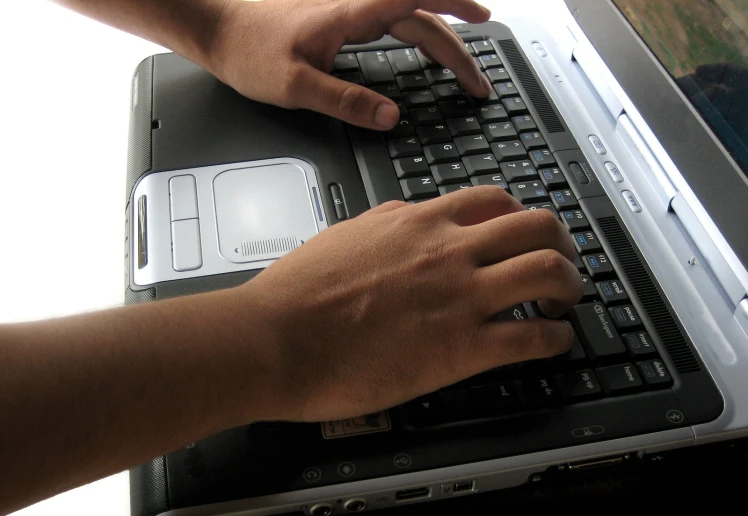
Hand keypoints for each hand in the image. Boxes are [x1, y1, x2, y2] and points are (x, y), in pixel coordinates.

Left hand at [208, 0, 493, 128]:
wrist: (218, 29)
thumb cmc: (249, 51)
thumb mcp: (296, 86)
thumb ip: (345, 101)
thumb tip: (390, 117)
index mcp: (350, 15)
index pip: (415, 3)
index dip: (454, 7)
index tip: (483, 21)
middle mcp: (354, 7)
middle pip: (420, 18)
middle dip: (456, 48)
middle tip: (478, 83)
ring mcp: (348, 12)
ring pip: (408, 19)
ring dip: (440, 39)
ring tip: (464, 63)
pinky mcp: (339, 20)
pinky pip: (391, 22)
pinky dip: (416, 34)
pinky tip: (421, 48)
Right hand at [230, 187, 582, 422]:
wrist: (277, 338)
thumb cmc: (298, 293)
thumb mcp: (345, 236)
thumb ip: (387, 223)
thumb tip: (407, 217)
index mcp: (419, 224)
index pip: (495, 201)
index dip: (521, 217)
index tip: (524, 234)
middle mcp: (449, 251)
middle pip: (538, 227)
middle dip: (562, 243)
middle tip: (562, 262)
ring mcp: (461, 297)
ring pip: (549, 273)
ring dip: (570, 285)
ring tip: (564, 301)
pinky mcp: (462, 348)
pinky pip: (534, 337)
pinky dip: (556, 337)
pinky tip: (552, 341)